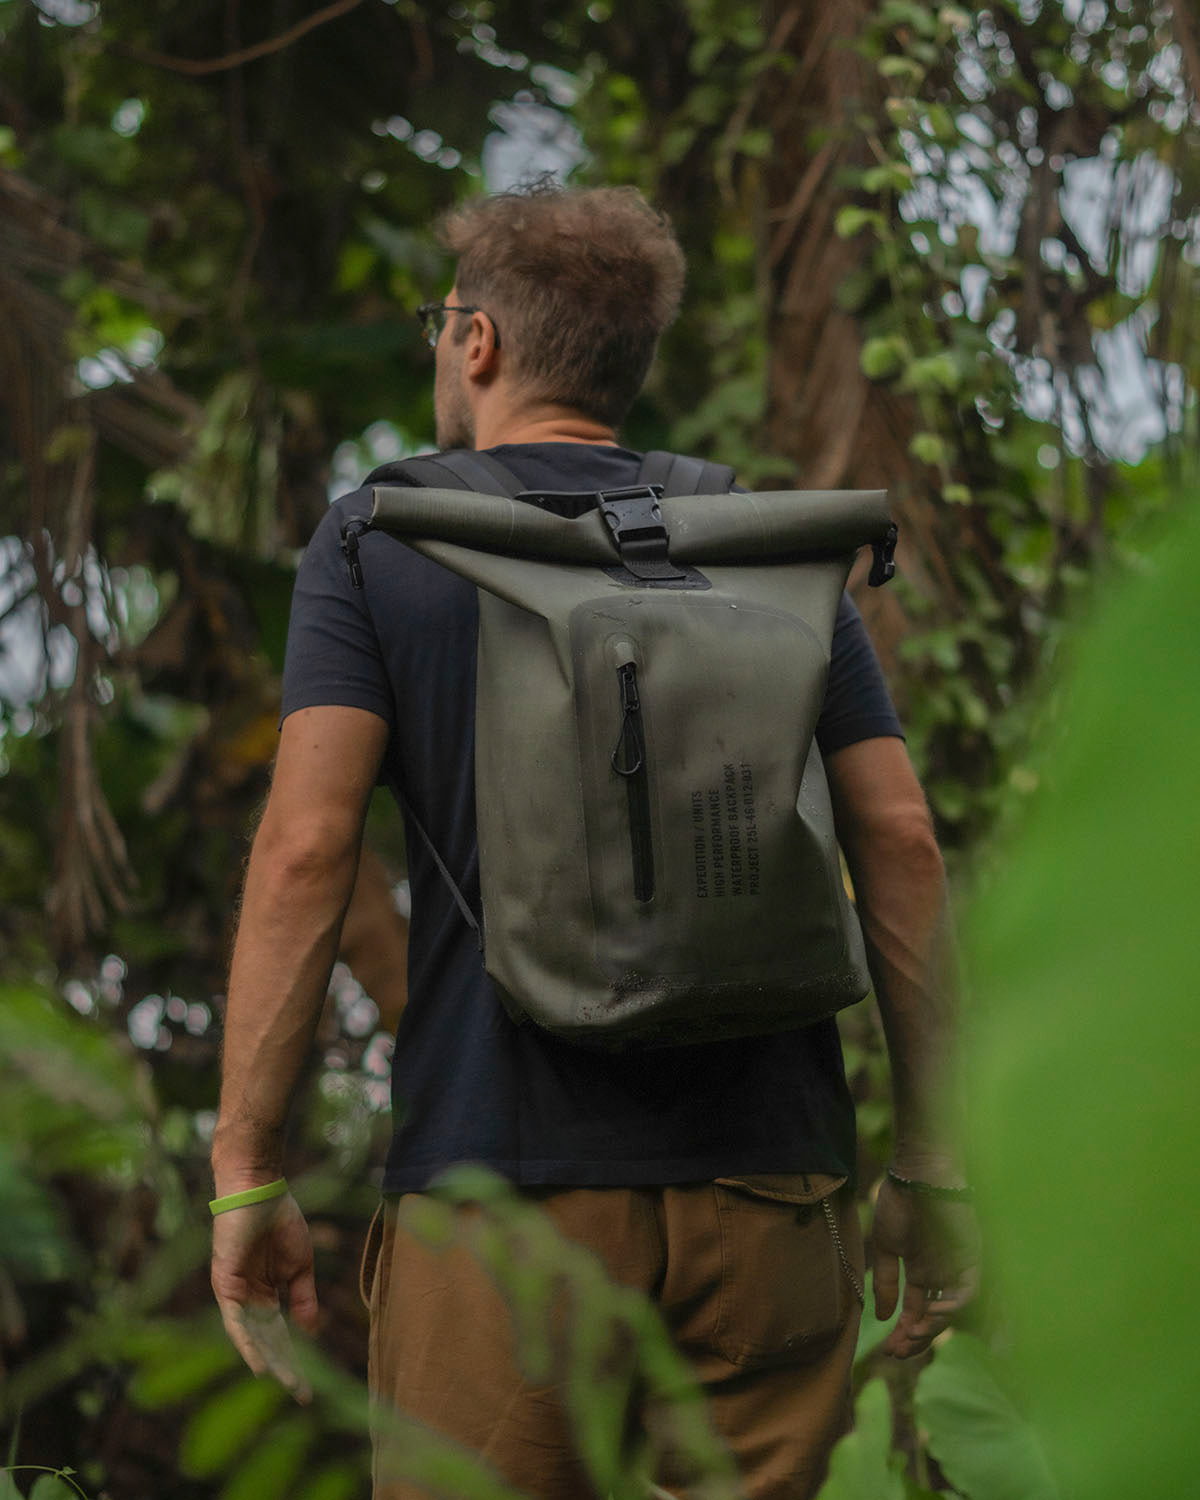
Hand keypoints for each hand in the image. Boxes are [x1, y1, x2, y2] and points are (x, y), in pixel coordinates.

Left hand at [210, 1190, 318, 1401]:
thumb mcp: (300, 1265)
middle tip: (300, 1394)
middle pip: (267, 1341)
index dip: (294, 1358)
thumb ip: (303, 1297)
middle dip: (285, 1366)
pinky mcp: (225, 1287)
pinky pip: (235, 1322)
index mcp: (266, 1293)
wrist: (259, 1191)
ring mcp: (235, 1295)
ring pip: (252, 1337)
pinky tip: (258, 1364)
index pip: (280, 1333)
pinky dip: (247, 1344)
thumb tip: (311, 1331)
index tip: (306, 1385)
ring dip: (269, 1361)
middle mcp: (248, 1299)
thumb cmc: (280, 1221)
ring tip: (286, 1384)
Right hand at [870, 1174, 979, 1358]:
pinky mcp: (971, 1259)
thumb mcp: (886, 1247)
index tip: (887, 1349)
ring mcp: (956, 1268)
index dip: (904, 1332)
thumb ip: (886, 1282)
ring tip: (912, 1335)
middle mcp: (940, 1275)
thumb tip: (881, 1316)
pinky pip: (968, 1291)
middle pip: (933, 1317)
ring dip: (932, 1327)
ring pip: (950, 1310)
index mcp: (920, 1271)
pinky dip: (953, 1306)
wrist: (915, 1177)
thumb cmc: (898, 1205)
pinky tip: (932, 1311)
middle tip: (897, 1352)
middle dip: (916, 1337)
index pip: (915, 1311)